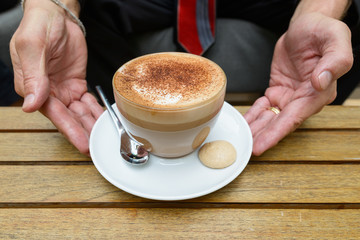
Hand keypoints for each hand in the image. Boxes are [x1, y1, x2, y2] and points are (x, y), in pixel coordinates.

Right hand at [10, 1, 103, 154]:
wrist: (57, 15)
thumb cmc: (40, 26)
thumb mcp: (32, 47)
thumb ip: (34, 75)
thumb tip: (32, 104)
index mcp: (32, 86)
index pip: (52, 113)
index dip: (69, 129)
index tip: (82, 143)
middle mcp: (47, 92)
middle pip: (68, 117)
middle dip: (83, 132)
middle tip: (99, 145)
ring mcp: (62, 90)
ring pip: (79, 112)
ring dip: (91, 124)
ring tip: (106, 136)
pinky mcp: (76, 84)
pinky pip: (87, 101)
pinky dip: (96, 110)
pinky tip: (105, 119)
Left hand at [244, 13, 352, 155]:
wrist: (307, 25)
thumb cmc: (323, 31)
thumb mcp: (335, 40)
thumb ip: (334, 62)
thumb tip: (321, 81)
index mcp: (318, 93)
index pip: (294, 118)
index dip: (276, 133)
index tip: (261, 145)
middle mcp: (304, 99)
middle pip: (279, 122)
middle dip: (262, 137)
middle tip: (244, 149)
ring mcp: (289, 96)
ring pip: (270, 117)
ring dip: (255, 128)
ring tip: (240, 139)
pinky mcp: (278, 90)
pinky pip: (263, 105)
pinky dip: (253, 114)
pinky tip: (243, 123)